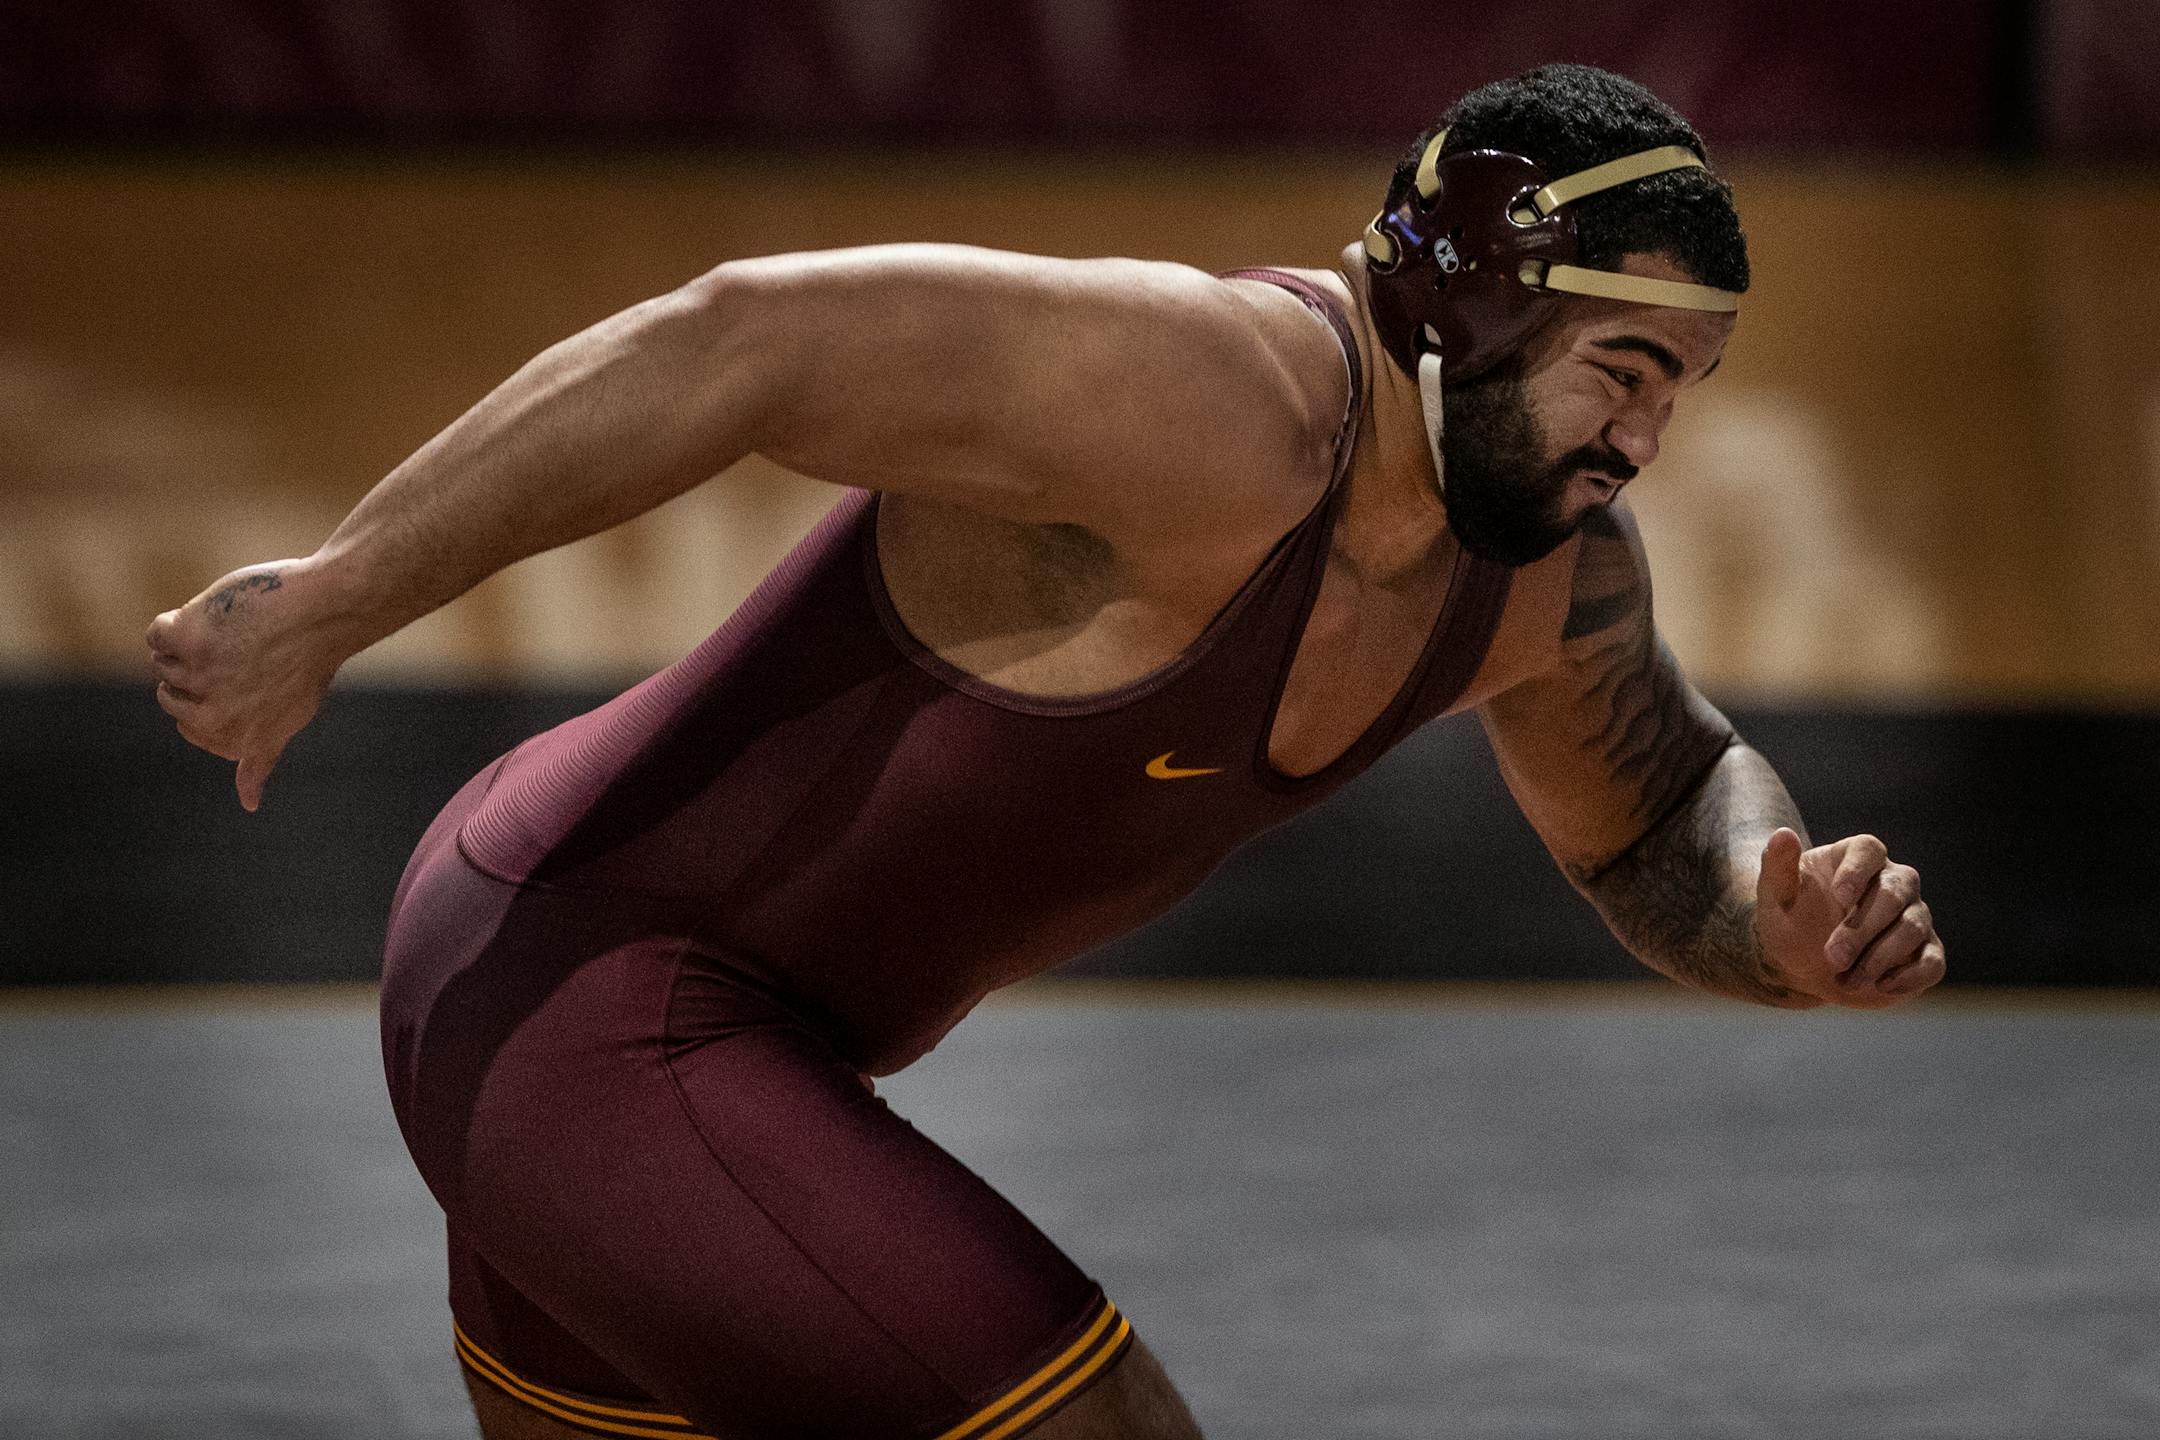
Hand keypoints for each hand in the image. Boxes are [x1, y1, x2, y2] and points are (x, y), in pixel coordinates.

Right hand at [145, 557, 347, 811]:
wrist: (324, 613)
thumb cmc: (308, 662)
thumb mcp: (287, 721)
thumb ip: (259, 759)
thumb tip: (249, 804)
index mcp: (235, 741)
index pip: (187, 727)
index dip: (209, 695)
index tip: (244, 679)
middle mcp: (214, 717)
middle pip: (169, 695)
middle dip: (198, 671)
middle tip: (244, 654)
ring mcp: (198, 678)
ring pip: (163, 662)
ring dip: (193, 643)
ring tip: (238, 634)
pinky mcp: (185, 639)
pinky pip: (157, 635)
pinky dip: (178, 621)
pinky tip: (217, 617)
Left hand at [1753, 828, 1945, 1008]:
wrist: (1800, 964)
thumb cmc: (1789, 922)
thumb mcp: (1775, 897)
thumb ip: (1778, 867)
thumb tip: (1782, 833)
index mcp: (1856, 858)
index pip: (1869, 849)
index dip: (1858, 870)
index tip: (1839, 897)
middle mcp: (1893, 881)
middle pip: (1893, 893)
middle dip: (1862, 928)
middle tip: (1833, 957)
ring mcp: (1913, 916)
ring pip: (1913, 927)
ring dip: (1879, 957)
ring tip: (1845, 980)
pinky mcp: (1924, 953)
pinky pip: (1933, 961)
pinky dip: (1911, 976)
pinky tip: (1881, 986)